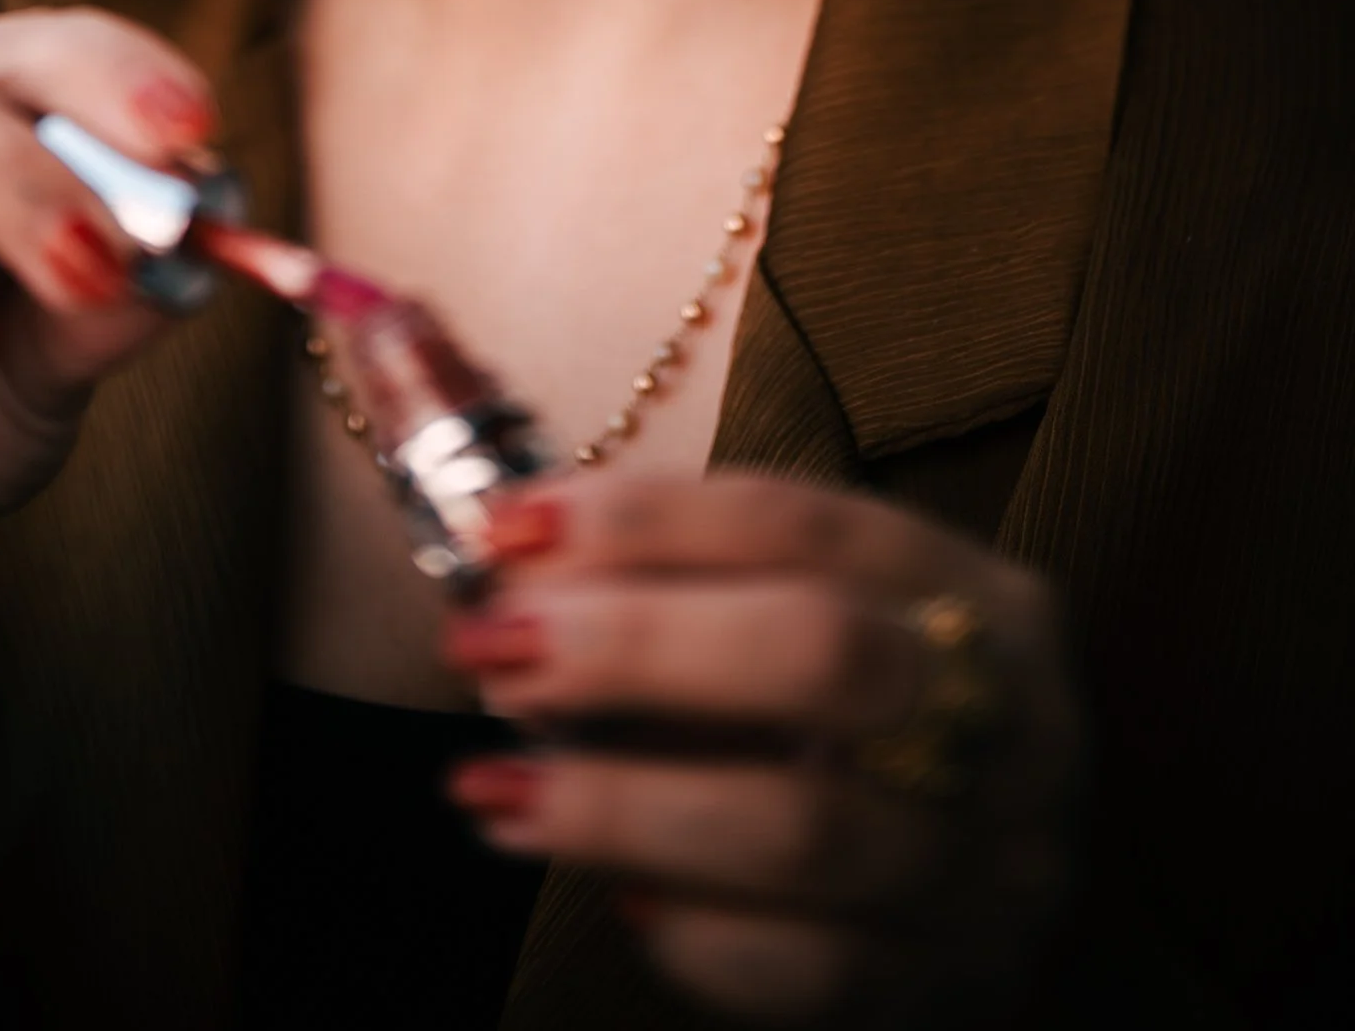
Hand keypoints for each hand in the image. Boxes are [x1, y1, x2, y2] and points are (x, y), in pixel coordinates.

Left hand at [444, 475, 1080, 1022]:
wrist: (984, 870)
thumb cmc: (858, 714)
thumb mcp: (814, 613)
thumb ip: (691, 574)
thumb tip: (515, 552)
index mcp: (977, 593)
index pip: (802, 523)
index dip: (647, 518)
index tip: (510, 528)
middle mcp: (1008, 720)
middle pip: (819, 654)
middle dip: (635, 644)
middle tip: (495, 650)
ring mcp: (987, 866)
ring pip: (800, 826)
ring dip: (620, 802)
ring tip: (494, 787)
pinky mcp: (944, 989)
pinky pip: (805, 972)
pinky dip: (693, 931)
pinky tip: (614, 895)